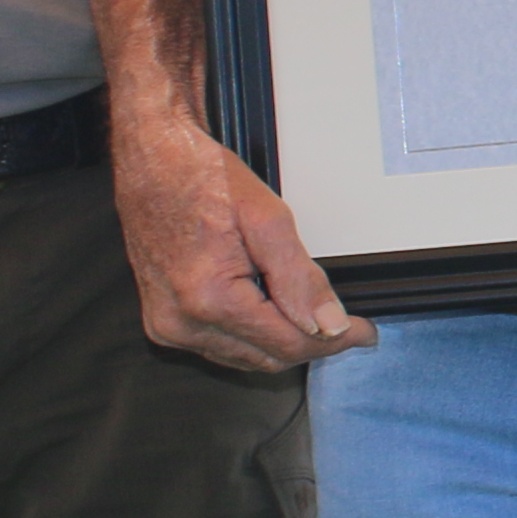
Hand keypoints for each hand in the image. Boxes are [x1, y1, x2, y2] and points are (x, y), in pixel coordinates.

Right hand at [113, 110, 360, 372]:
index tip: (363, 333)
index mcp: (208, 299)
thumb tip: (329, 325)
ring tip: (306, 310)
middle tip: (344, 324)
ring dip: (280, 342)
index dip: (333, 342)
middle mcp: (182, 323)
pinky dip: (250, 336)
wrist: (153, 159)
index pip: (287, 345)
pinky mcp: (163, 322)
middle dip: (310, 343)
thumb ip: (300, 279)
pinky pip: (220, 347)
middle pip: (267, 358)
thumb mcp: (267, 219)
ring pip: (245, 358)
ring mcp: (167, 327)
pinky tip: (268, 310)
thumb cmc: (202, 177)